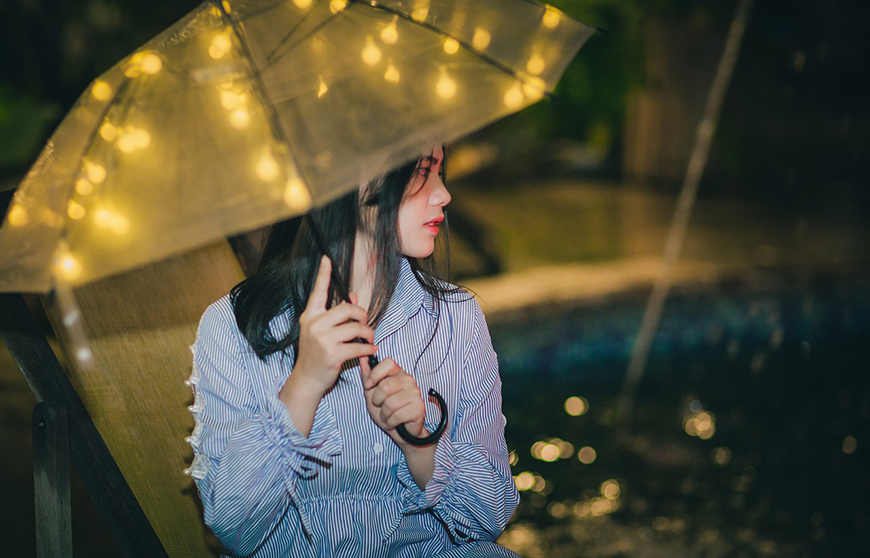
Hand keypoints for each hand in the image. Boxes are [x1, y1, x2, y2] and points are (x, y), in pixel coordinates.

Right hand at [286, 256, 377, 397]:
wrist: (307, 378)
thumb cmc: (316, 352)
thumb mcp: (321, 331)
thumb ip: (336, 314)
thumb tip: (353, 297)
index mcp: (310, 315)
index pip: (318, 291)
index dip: (323, 274)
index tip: (327, 258)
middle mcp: (314, 324)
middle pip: (347, 309)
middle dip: (362, 315)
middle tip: (365, 322)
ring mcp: (322, 339)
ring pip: (356, 327)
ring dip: (368, 332)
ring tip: (369, 337)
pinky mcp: (333, 354)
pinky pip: (359, 346)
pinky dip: (368, 348)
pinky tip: (370, 349)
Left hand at [360, 356, 427, 447]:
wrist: (400, 430)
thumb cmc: (387, 410)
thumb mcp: (372, 392)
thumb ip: (367, 375)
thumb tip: (362, 357)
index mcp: (397, 373)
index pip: (388, 363)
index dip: (375, 374)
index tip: (369, 385)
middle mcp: (408, 380)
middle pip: (385, 386)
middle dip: (377, 400)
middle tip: (380, 406)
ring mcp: (415, 393)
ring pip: (390, 403)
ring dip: (384, 414)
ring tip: (388, 415)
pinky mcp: (419, 407)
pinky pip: (397, 415)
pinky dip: (391, 422)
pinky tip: (394, 422)